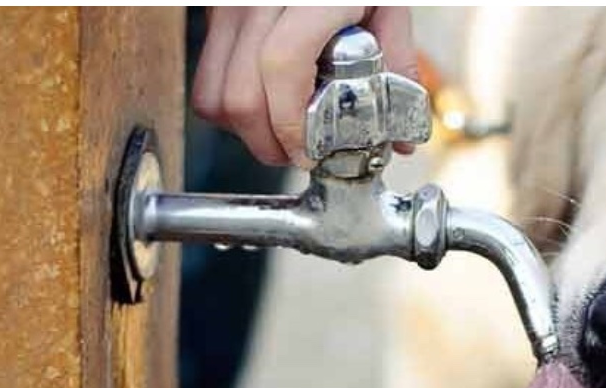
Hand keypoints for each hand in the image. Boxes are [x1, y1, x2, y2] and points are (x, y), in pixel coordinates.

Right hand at [193, 7, 417, 168]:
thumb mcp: (387, 3)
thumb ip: (397, 63)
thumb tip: (399, 137)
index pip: (281, 66)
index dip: (290, 124)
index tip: (308, 153)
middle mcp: (256, 1)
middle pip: (240, 96)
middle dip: (268, 142)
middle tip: (298, 154)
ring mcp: (228, 8)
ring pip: (213, 97)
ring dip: (244, 130)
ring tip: (279, 134)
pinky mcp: (214, 17)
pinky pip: (206, 81)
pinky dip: (229, 109)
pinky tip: (263, 106)